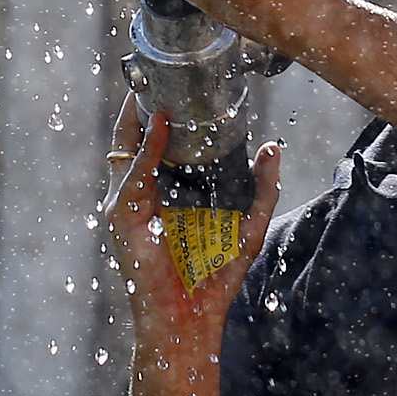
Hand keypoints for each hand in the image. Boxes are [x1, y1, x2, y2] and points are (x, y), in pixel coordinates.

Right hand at [98, 99, 280, 342]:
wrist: (189, 320)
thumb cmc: (213, 281)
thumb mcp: (247, 228)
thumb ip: (262, 189)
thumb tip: (273, 147)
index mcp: (162, 201)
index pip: (152, 150)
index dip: (158, 119)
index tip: (174, 89)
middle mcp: (139, 201)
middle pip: (129, 144)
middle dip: (136, 108)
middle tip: (152, 76)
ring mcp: (125, 209)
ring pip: (123, 150)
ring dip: (134, 117)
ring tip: (148, 87)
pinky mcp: (123, 218)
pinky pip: (134, 175)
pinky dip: (147, 149)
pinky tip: (160, 126)